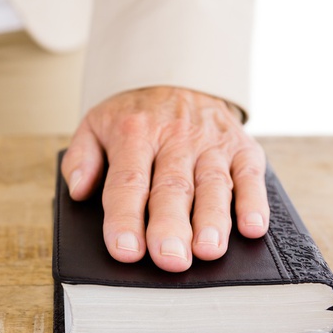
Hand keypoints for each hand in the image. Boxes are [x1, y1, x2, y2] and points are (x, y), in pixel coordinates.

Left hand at [61, 87, 268, 272]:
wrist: (180, 74)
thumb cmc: (135, 115)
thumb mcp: (96, 123)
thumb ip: (81, 157)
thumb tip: (78, 190)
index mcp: (134, 134)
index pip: (128, 181)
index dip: (126, 218)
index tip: (124, 250)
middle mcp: (174, 138)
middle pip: (172, 188)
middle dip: (171, 226)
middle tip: (169, 259)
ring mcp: (211, 144)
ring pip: (212, 184)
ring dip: (213, 220)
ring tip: (208, 250)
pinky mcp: (242, 147)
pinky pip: (251, 175)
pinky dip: (254, 201)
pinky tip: (253, 228)